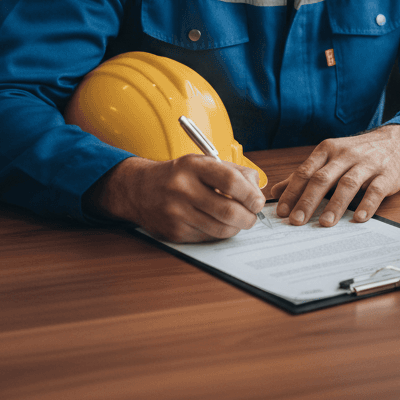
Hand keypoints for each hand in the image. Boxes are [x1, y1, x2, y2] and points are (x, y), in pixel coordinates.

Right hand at [85, 155, 265, 242]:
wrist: (140, 189)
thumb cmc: (180, 175)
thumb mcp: (204, 162)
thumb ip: (235, 172)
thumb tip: (257, 190)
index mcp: (193, 166)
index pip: (230, 182)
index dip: (250, 194)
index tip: (258, 201)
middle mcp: (182, 189)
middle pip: (227, 210)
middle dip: (248, 217)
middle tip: (253, 216)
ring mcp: (176, 213)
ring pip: (219, 228)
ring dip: (237, 228)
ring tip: (240, 221)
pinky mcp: (173, 232)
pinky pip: (207, 237)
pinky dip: (219, 233)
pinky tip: (220, 224)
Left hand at [269, 124, 399, 226]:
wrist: (395, 142)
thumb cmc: (357, 153)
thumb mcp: (330, 158)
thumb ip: (305, 174)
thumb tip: (276, 191)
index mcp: (328, 150)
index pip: (306, 171)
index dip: (292, 191)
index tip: (282, 211)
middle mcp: (346, 155)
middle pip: (323, 178)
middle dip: (308, 200)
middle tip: (297, 221)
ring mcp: (367, 164)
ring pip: (348, 184)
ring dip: (335, 204)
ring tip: (325, 223)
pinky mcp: (386, 175)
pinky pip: (376, 190)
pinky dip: (367, 204)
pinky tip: (359, 218)